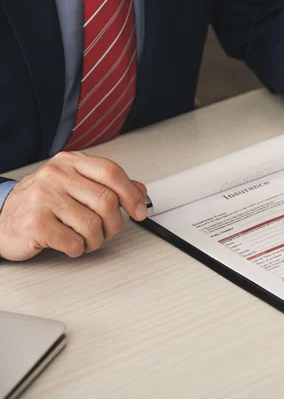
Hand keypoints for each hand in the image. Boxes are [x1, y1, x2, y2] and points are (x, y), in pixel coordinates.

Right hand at [0, 152, 147, 260]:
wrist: (1, 221)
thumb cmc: (43, 205)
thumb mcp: (76, 186)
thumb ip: (108, 186)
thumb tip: (140, 191)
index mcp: (70, 162)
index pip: (112, 172)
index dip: (131, 194)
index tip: (140, 211)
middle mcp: (55, 175)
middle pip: (106, 201)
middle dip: (114, 224)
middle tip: (107, 232)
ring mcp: (42, 197)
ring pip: (93, 225)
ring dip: (95, 240)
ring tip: (85, 239)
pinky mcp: (34, 222)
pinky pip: (74, 242)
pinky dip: (77, 249)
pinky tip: (68, 244)